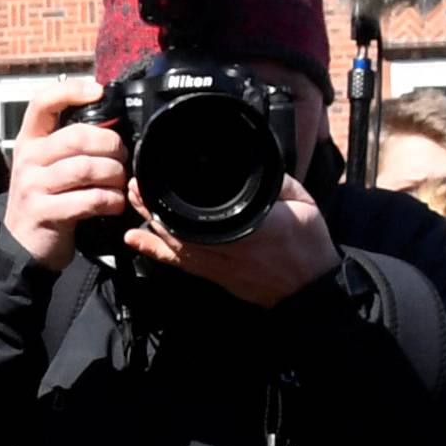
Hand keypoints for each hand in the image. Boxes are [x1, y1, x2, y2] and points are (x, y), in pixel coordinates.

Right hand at [1, 84, 129, 273]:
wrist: (22, 246)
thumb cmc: (45, 199)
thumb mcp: (47, 166)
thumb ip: (69, 145)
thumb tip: (111, 124)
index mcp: (29, 140)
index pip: (42, 102)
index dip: (71, 91)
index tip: (98, 92)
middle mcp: (27, 159)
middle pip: (77, 136)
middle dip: (111, 145)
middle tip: (122, 158)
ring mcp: (33, 186)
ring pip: (86, 168)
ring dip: (114, 175)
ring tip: (121, 183)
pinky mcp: (44, 212)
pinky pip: (88, 199)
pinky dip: (110, 201)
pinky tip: (115, 204)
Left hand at [122, 176, 337, 307]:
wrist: (310, 287)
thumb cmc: (308, 244)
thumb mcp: (301, 201)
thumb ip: (274, 180)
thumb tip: (253, 158)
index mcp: (252, 227)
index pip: (206, 212)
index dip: (177, 196)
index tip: (160, 173)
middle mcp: (229, 248)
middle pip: (179, 226)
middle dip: (154, 204)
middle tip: (137, 182)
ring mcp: (218, 265)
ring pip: (173, 244)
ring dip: (149, 222)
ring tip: (134, 199)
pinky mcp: (213, 277)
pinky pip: (178, 263)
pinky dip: (154, 251)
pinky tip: (134, 240)